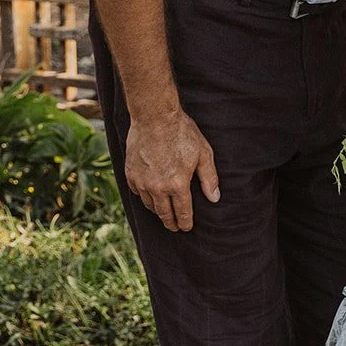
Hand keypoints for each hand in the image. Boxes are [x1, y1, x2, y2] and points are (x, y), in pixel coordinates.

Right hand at [125, 108, 219, 231]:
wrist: (155, 117)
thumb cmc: (182, 133)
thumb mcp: (203, 153)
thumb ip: (209, 178)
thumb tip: (215, 198)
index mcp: (178, 184)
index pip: (182, 212)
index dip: (185, 222)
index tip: (187, 228)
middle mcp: (158, 188)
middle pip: (164, 213)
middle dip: (171, 222)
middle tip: (175, 227)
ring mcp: (142, 182)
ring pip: (150, 205)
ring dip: (158, 211)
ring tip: (163, 213)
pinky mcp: (130, 174)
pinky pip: (138, 193)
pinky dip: (145, 197)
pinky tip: (150, 196)